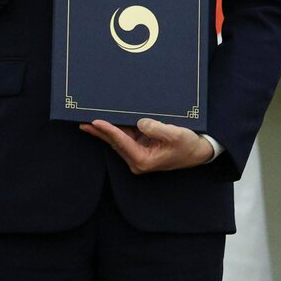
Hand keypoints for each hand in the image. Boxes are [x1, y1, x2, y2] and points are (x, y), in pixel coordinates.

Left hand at [80, 118, 215, 173]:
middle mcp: (137, 160)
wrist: (198, 153)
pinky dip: (115, 130)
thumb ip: (158, 129)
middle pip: (115, 143)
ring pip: (117, 141)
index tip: (96, 121)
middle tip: (82, 121)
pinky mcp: (141, 149)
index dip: (109, 130)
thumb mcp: (176, 136)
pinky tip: (106, 122)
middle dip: (99, 132)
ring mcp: (138, 155)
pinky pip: (125, 138)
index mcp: (143, 160)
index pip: (122, 142)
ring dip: (104, 131)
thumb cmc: (188, 146)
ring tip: (88, 120)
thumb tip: (141, 122)